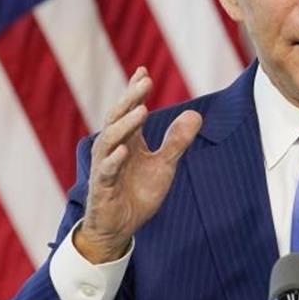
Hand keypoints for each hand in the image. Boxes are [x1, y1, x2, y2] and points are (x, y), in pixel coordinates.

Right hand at [74, 67, 202, 263]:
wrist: (120, 228)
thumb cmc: (138, 193)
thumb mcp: (164, 166)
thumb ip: (177, 141)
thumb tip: (195, 114)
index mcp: (128, 140)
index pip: (130, 110)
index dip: (135, 91)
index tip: (143, 71)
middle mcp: (113, 149)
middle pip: (118, 117)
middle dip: (131, 98)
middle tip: (144, 81)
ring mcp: (105, 167)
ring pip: (110, 140)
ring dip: (125, 125)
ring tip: (141, 110)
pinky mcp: (102, 187)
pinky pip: (107, 171)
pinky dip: (115, 160)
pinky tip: (125, 150)